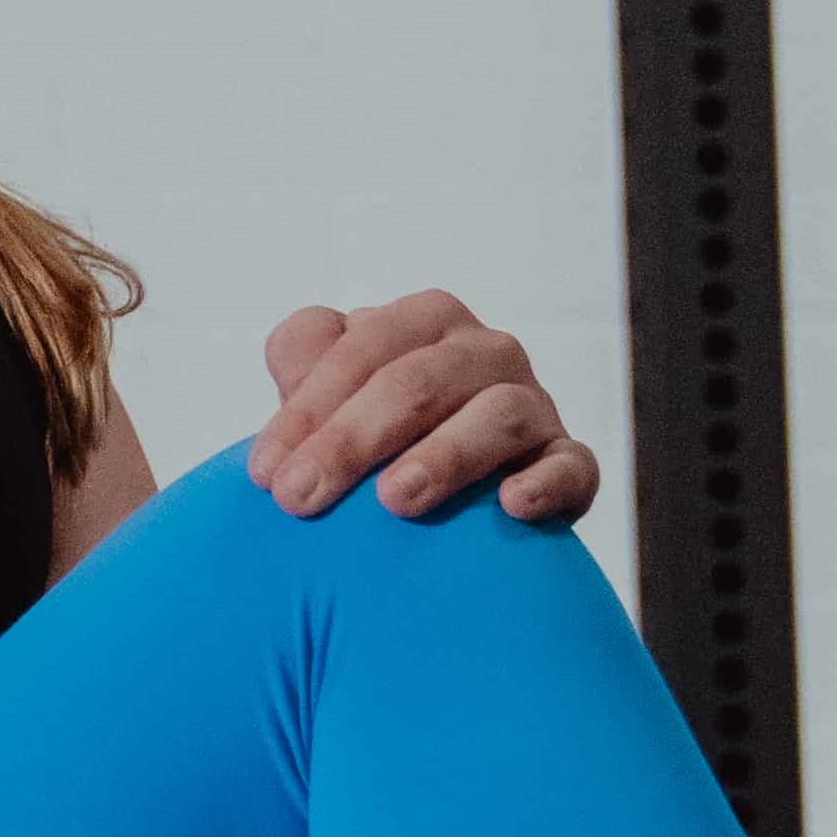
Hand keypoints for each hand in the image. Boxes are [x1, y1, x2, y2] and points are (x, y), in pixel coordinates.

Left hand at [249, 291, 597, 523]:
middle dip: (350, 439)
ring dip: (446, 455)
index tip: (264, 474)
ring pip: (498, 415)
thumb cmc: (371, 445)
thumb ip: (304, 365)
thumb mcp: (329, 402)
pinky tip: (511, 505)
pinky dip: (547, 482)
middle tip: (298, 500)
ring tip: (394, 502)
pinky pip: (572, 466)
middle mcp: (484, 352)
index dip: (306, 408)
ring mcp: (532, 405)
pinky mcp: (569, 464)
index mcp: (422, 323)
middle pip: (418, 381)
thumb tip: (294, 358)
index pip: (361, 348)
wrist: (448, 512)